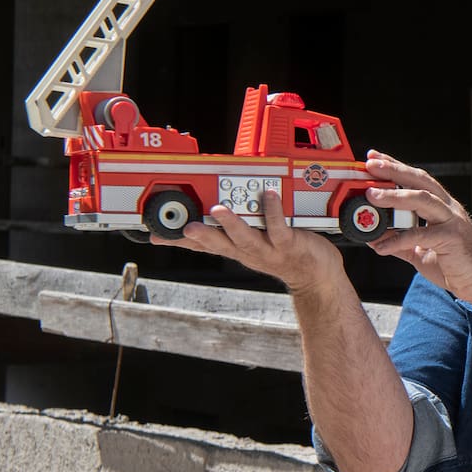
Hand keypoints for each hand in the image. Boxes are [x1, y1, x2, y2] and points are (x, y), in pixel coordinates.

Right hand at [152, 190, 342, 293]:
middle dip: (200, 236)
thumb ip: (231, 232)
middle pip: (218, 244)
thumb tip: (212, 212)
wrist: (316, 276)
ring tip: (218, 209)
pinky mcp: (289, 244)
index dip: (177, 241)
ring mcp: (268, 250)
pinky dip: (273, 211)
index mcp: (235, 249)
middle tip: (183, 228)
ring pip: (246, 238)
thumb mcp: (251, 246)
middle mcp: (247, 251)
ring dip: (231, 225)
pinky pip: (279, 227)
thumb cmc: (283, 255)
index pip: (200, 245)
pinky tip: (269, 195)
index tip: (155, 234)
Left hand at [363, 151, 471, 302]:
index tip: (374, 158)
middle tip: (370, 165)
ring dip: (395, 195)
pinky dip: (398, 239)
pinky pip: (421, 235)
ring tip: (372, 195)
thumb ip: (398, 241)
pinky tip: (380, 247)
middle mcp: (448, 208)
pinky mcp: (452, 238)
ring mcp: (452, 221)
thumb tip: (372, 236)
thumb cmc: (453, 265)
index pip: (417, 179)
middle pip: (420, 180)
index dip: (395, 166)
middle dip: (394, 170)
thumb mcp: (419, 251)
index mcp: (441, 206)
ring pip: (423, 199)